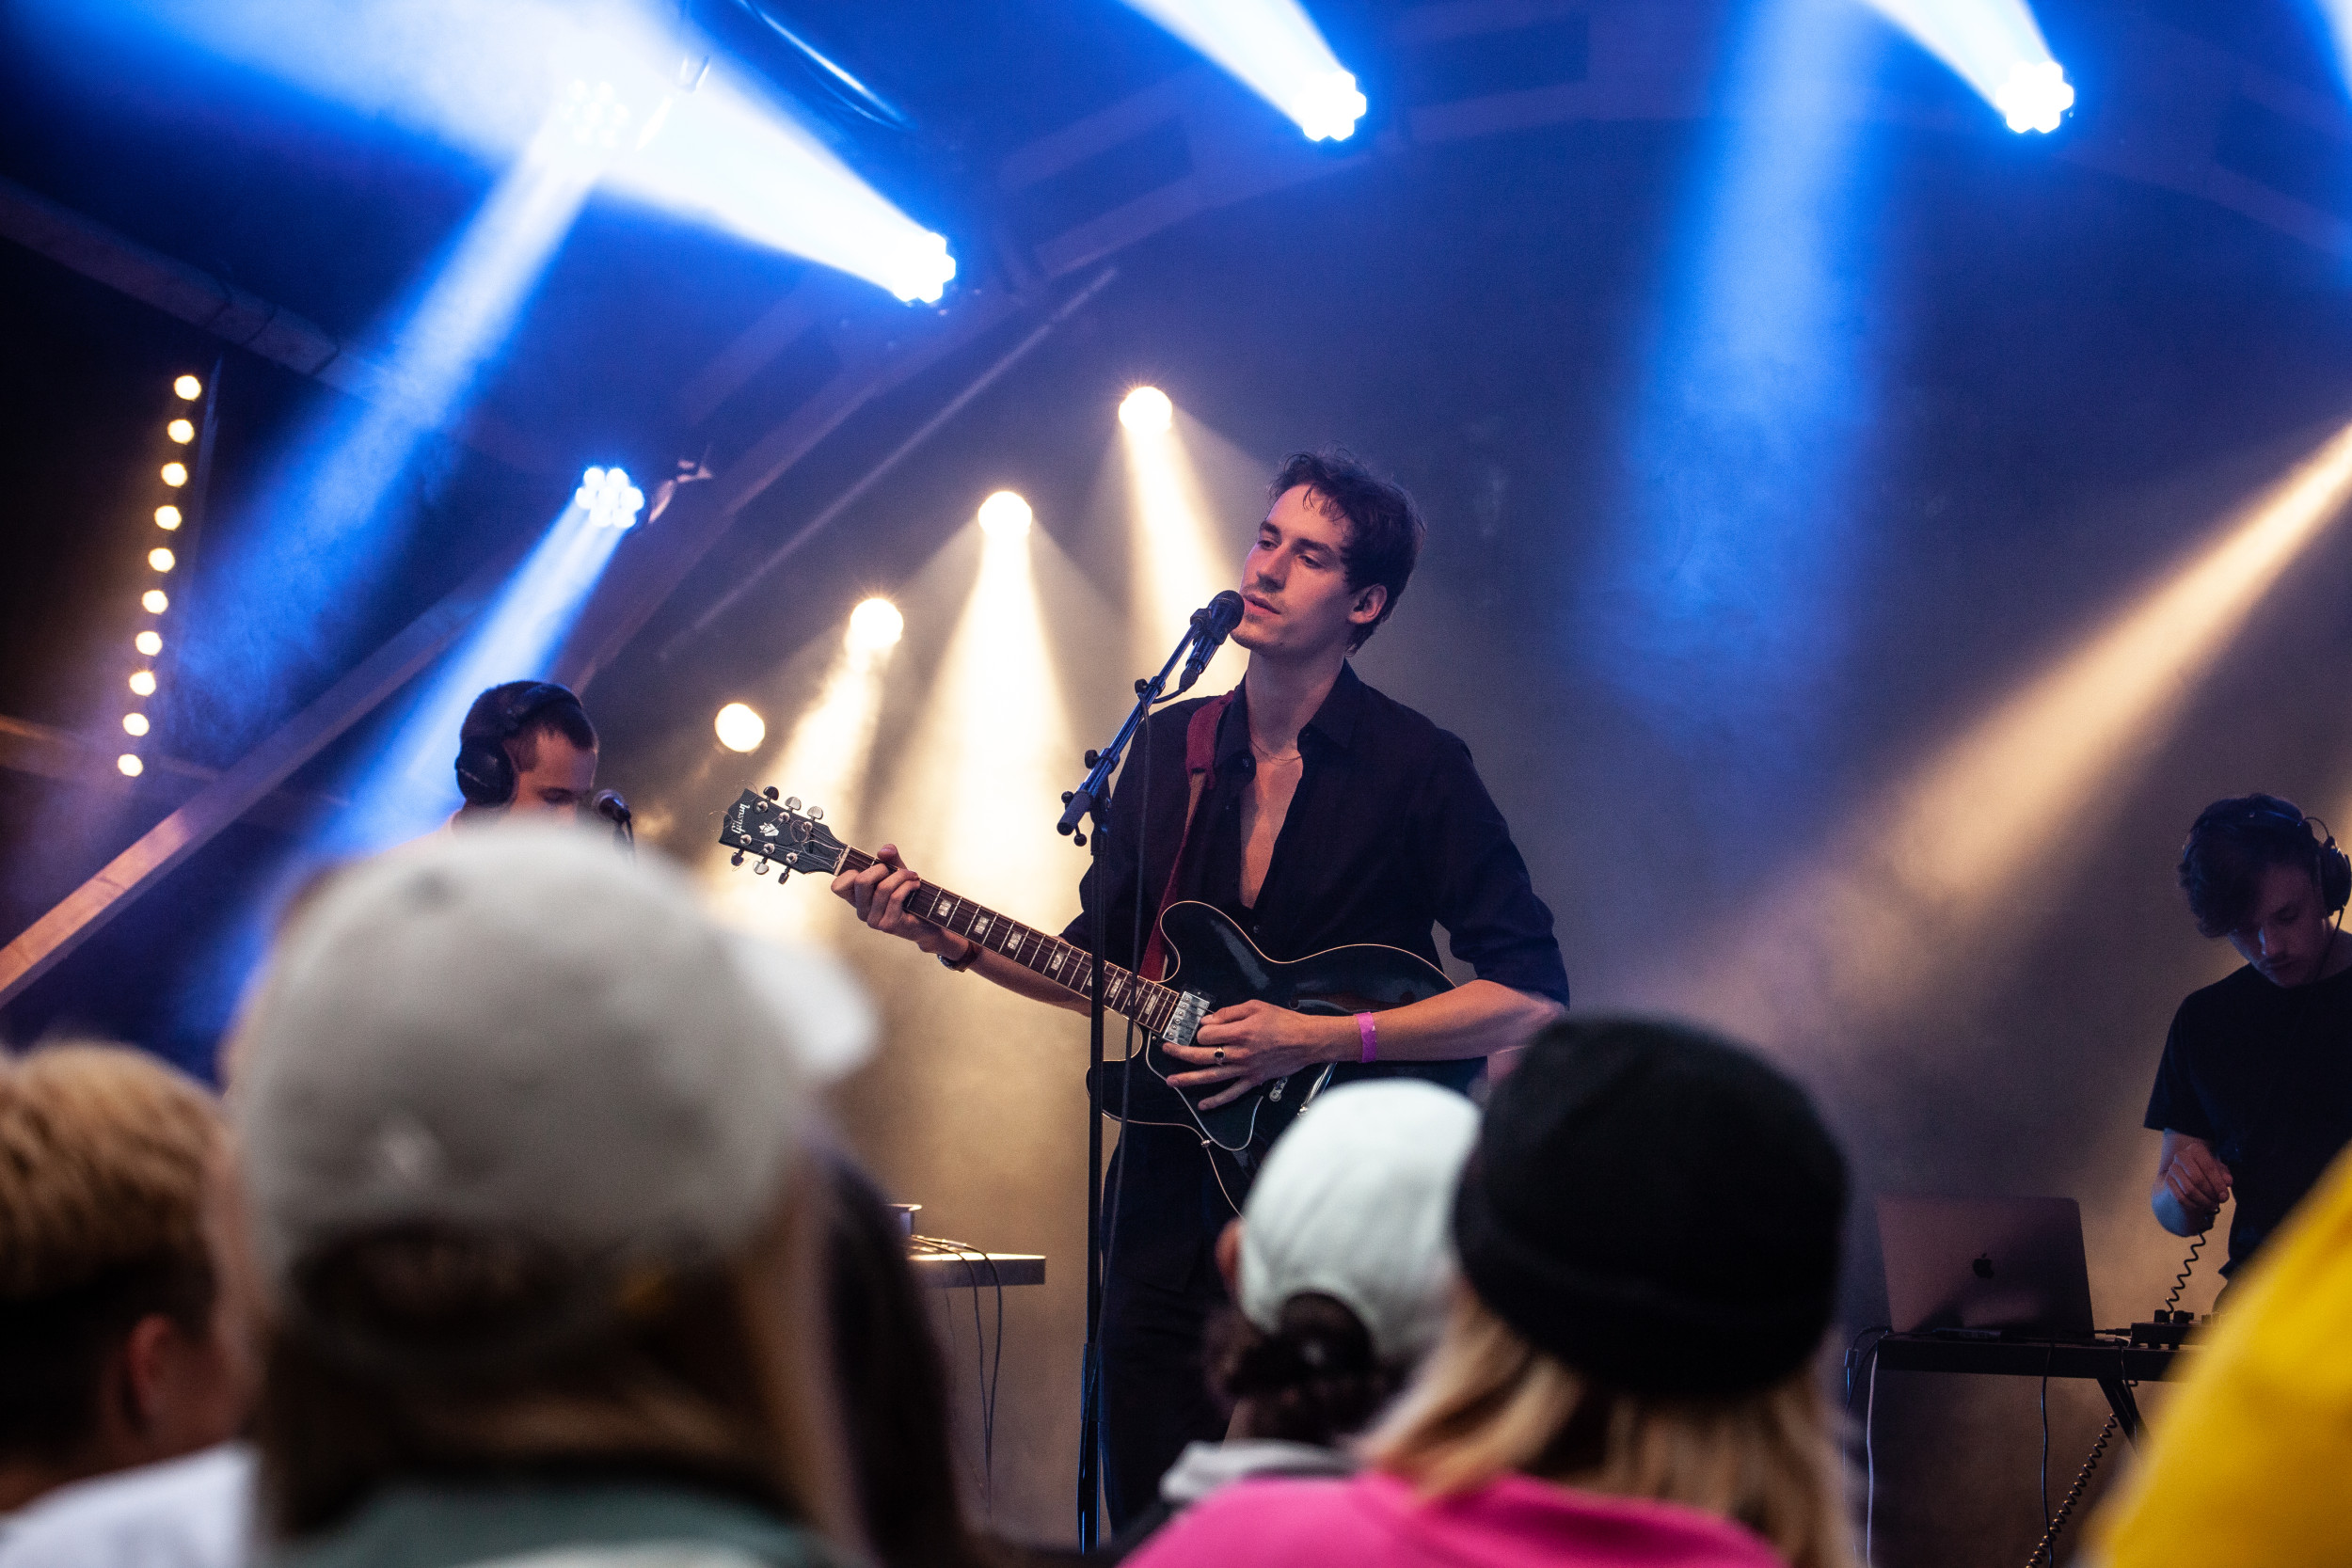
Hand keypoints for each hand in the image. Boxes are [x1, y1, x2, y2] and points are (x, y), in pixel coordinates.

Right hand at [830, 843, 965, 961]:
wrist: (927, 922)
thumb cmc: (908, 895)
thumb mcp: (897, 872)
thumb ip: (890, 858)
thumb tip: (884, 851)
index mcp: (856, 899)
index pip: (838, 886)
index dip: (850, 872)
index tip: (869, 868)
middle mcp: (861, 911)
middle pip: (861, 881)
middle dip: (881, 868)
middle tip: (896, 870)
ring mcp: (873, 920)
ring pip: (882, 888)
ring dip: (901, 876)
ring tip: (912, 875)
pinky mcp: (888, 925)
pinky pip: (895, 897)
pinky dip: (908, 885)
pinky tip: (915, 885)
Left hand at [1161, 1000, 1343, 1110]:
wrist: (1307, 1041)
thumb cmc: (1283, 1021)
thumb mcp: (1256, 1006)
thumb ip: (1230, 1013)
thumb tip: (1207, 1021)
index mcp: (1240, 1032)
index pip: (1207, 1035)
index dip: (1202, 1030)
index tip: (1206, 1027)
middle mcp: (1239, 1053)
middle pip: (1202, 1055)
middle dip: (1180, 1052)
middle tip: (1166, 1049)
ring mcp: (1245, 1069)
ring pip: (1211, 1076)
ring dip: (1188, 1079)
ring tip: (1171, 1081)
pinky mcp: (1253, 1080)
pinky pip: (1232, 1094)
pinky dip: (1216, 1101)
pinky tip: (1202, 1105)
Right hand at [2161, 1138, 2231, 1219]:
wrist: (2187, 1174)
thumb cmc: (2207, 1171)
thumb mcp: (2219, 1171)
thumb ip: (2225, 1175)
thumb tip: (2227, 1181)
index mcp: (2196, 1149)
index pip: (2208, 1167)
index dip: (2218, 1183)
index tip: (2224, 1196)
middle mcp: (2181, 1156)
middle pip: (2197, 1179)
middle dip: (2210, 1193)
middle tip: (2218, 1201)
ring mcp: (2172, 1168)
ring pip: (2189, 1190)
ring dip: (2203, 1201)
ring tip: (2212, 1205)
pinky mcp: (2167, 1181)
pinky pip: (2180, 1197)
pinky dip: (2193, 1205)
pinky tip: (2201, 1206)